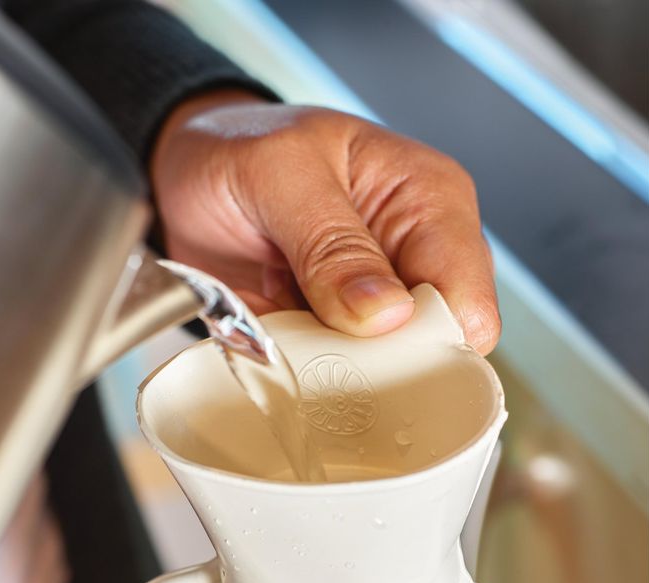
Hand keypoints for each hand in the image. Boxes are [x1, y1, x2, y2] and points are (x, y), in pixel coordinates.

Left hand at [151, 91, 499, 352]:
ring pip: (381, 365)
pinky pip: (332, 368)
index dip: (427, 338)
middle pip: (432, 344)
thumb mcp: (279, 174)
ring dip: (328, 361)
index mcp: (430, 199)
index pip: (465, 297)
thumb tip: (386, 313)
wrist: (184, 171)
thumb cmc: (238, 148)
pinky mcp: (335, 324)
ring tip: (281, 319)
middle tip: (313, 339)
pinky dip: (300, 361)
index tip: (365, 349)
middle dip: (375, 359)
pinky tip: (272, 327)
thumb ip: (332, 242)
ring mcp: (374, 295)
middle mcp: (412, 253)